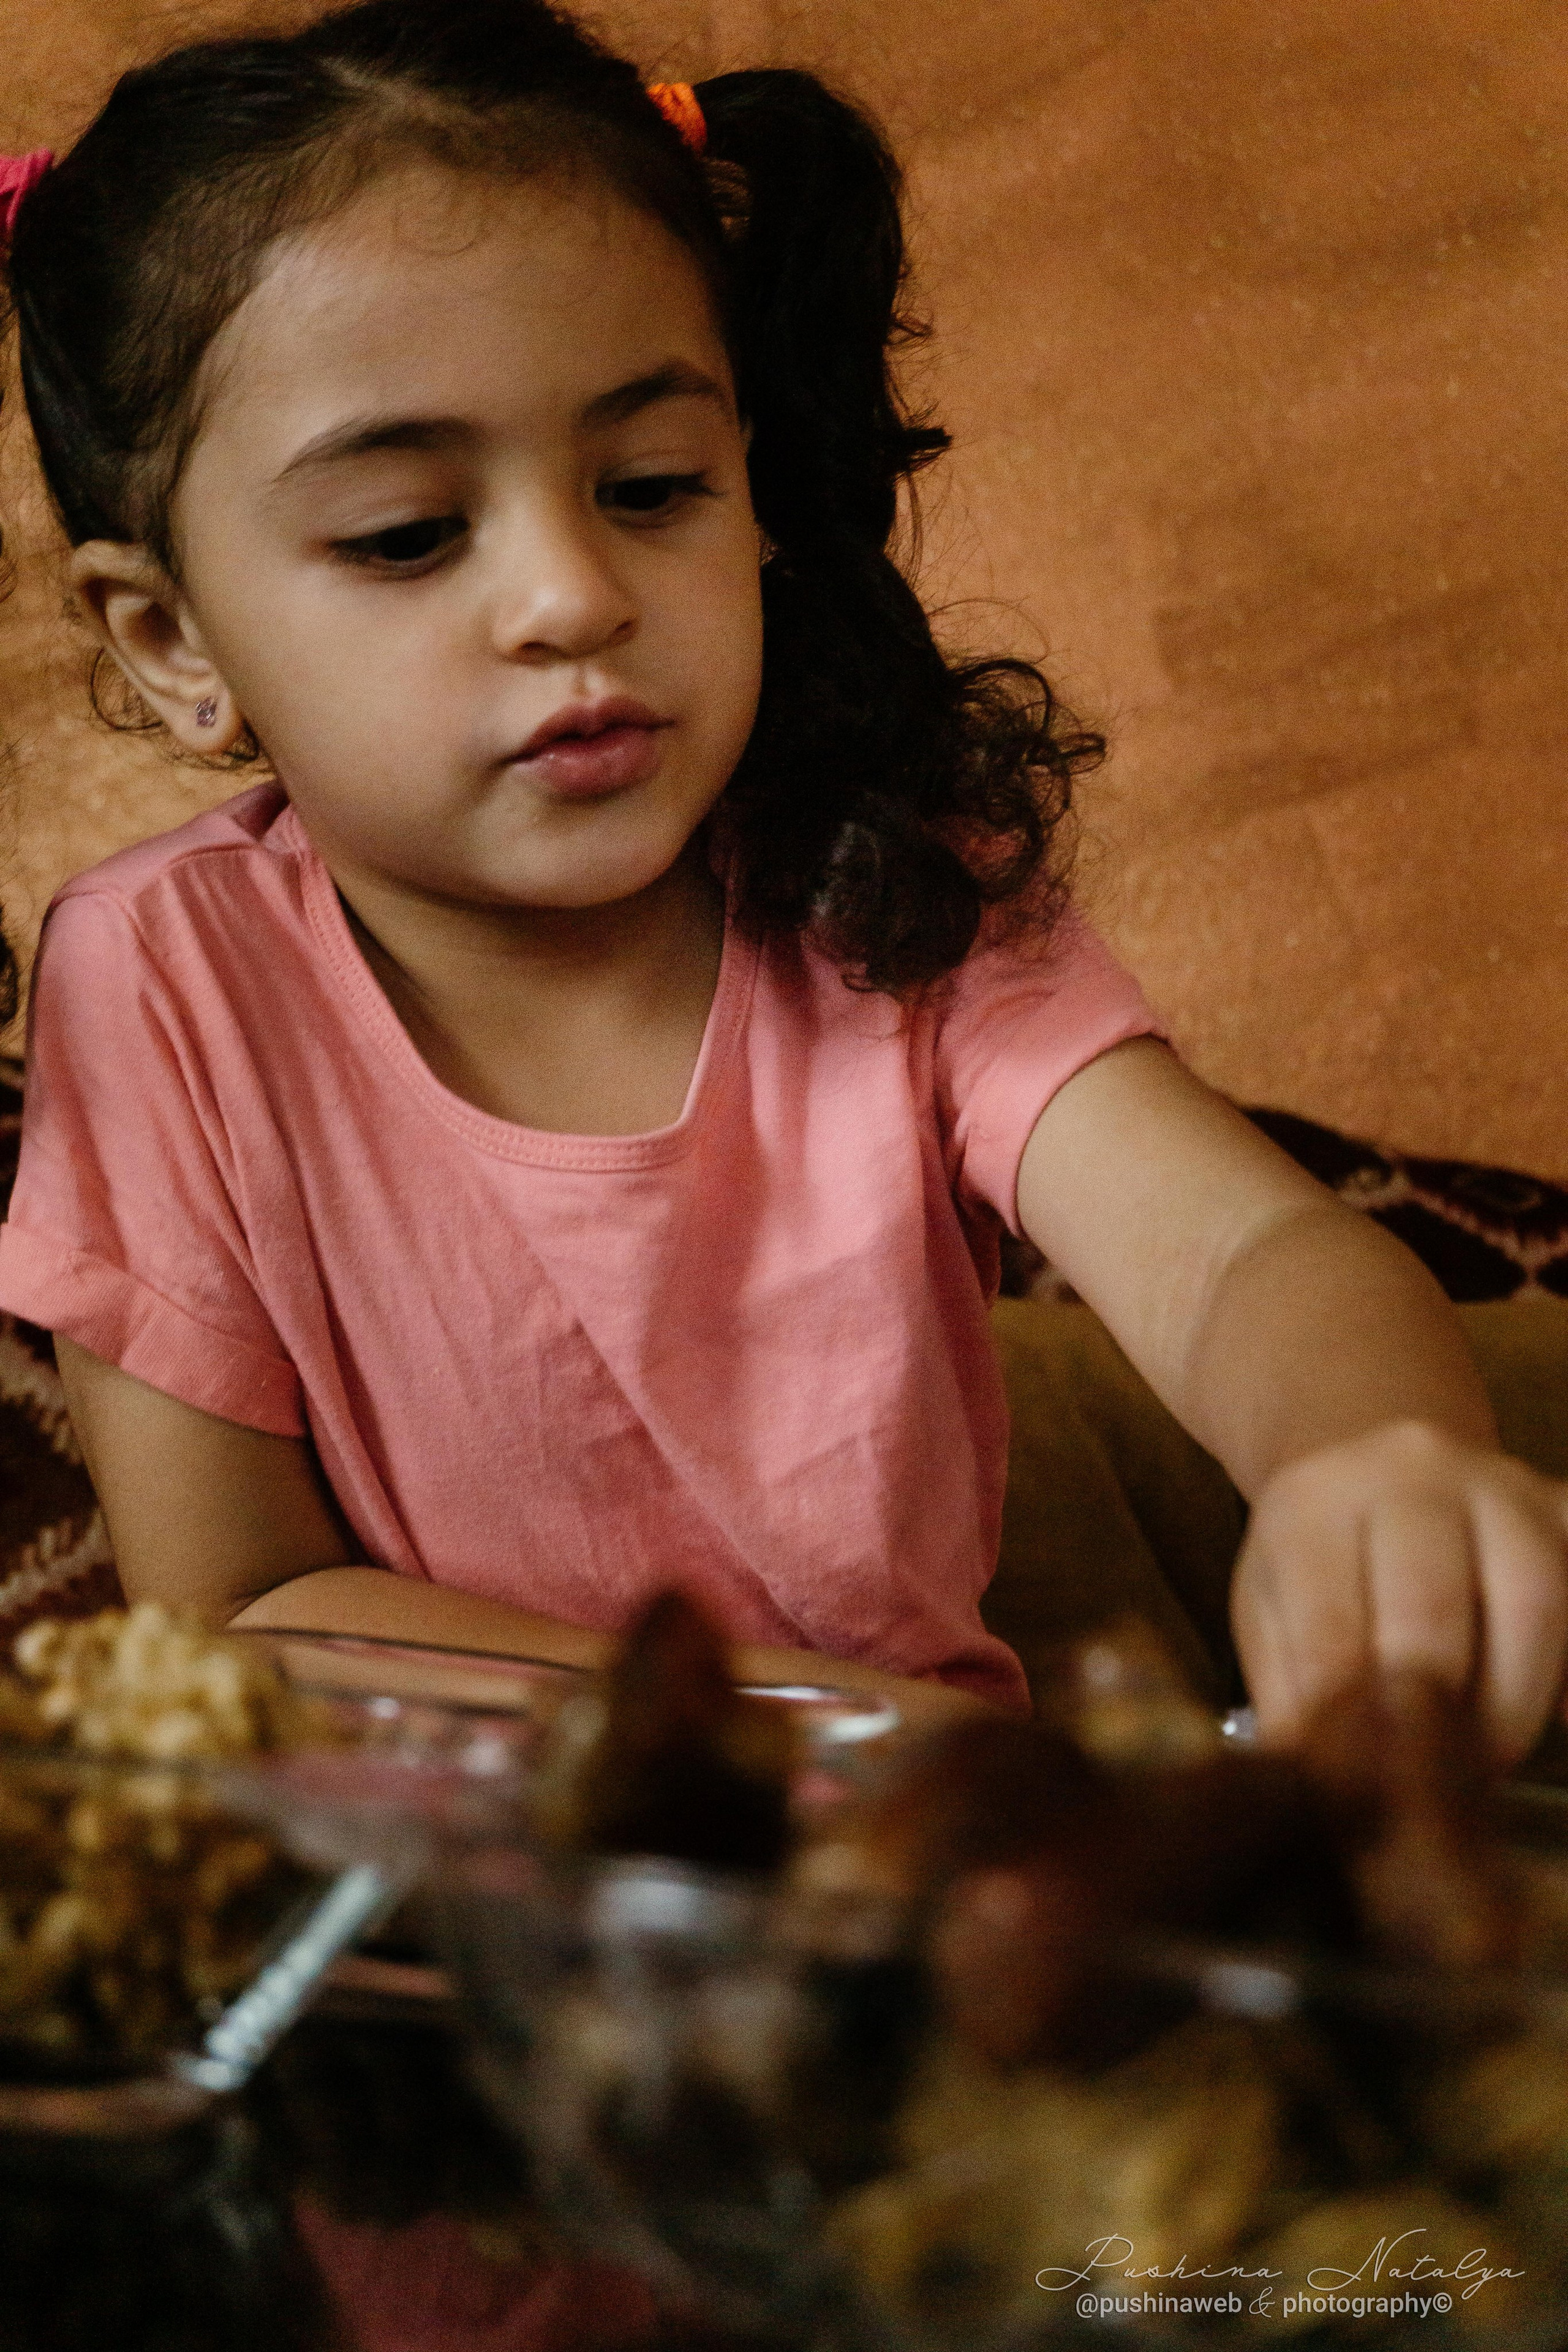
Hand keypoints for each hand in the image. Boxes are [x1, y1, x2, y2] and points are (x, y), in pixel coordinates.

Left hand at [1231, 1420, 1567, 1763]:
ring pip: (1533, 1598)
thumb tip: (1314, 1779)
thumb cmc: (1316, 1559)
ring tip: (1487, 1762)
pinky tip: (1562, 1718)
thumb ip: (1286, 1688)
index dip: (1349, 1717)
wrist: (1377, 1468)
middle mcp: (1411, 1471)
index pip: (1330, 1621)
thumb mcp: (1269, 1609)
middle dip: (1433, 1714)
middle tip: (1430, 1785)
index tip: (1359, 1782)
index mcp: (1315, 1501)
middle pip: (1433, 1605)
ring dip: (1513, 1701)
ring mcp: (1500, 1483)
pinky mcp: (1564, 1506)